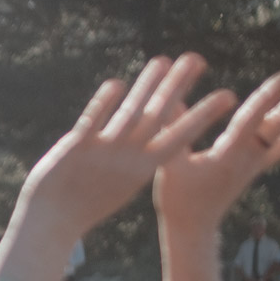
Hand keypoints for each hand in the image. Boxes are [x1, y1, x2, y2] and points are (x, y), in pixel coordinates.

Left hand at [20, 54, 237, 235]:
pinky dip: (104, 103)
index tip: (228, 95)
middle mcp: (127, 158)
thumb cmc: (88, 201)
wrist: (51, 222)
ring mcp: (102, 152)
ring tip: (163, 60)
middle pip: (158, 116)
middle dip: (178, 86)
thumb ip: (141, 157)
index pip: (180, 137)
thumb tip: (160, 139)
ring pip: (130, 113)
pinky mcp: (75, 148)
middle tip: (197, 58)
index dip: (203, 116)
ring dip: (147, 85)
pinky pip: (92, 121)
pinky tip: (116, 84)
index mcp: (143, 168)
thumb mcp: (123, 180)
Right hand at [154, 71, 279, 233]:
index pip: (251, 121)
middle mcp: (247, 157)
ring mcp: (255, 162)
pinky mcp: (256, 166)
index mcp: (227, 155)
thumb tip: (170, 96)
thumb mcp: (170, 163)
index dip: (268, 98)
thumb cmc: (177, 196)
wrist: (193, 226)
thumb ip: (173, 129)